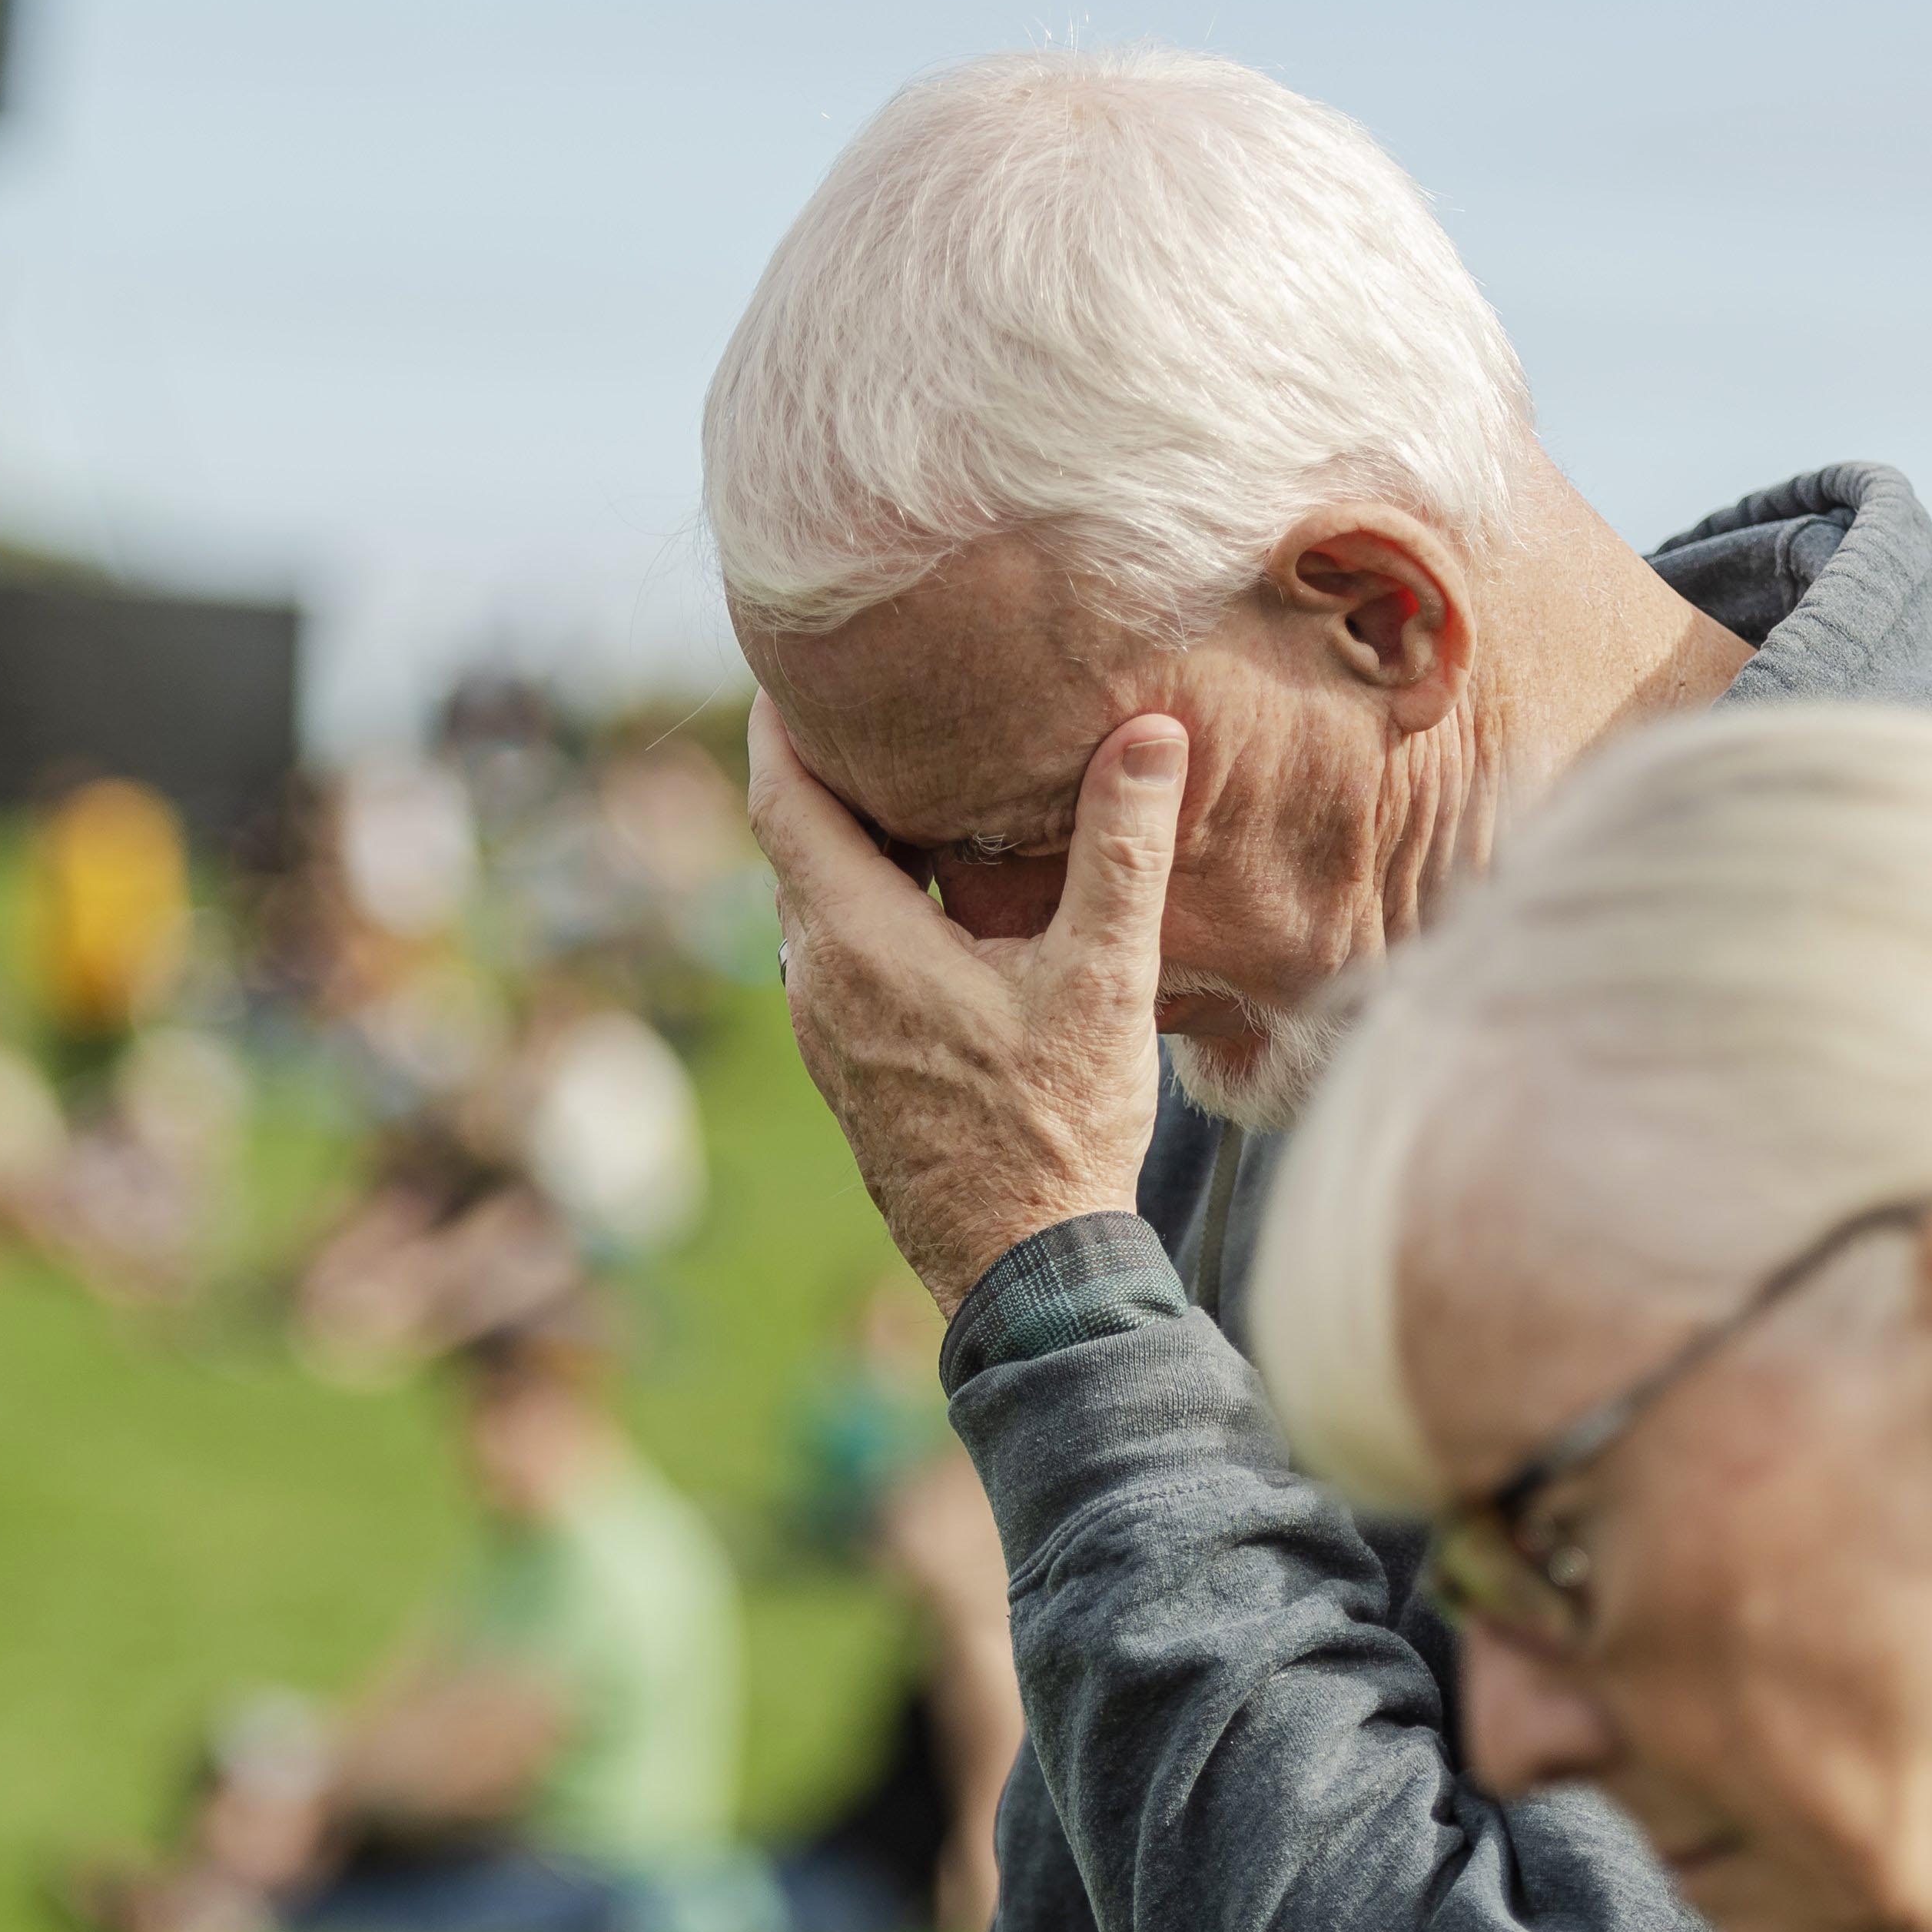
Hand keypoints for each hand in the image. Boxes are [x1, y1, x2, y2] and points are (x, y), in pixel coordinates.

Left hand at [746, 696, 1182, 1311]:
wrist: (1024, 1268)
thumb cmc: (1058, 1128)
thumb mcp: (1102, 977)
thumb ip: (1120, 848)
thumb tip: (1148, 733)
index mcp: (857, 940)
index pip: (783, 797)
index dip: (784, 722)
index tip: (798, 663)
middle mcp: (816, 980)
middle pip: (797, 844)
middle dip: (830, 772)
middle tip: (876, 704)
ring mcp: (826, 1033)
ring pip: (818, 905)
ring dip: (855, 847)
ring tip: (914, 790)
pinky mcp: (851, 1070)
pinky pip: (839, 960)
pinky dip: (871, 909)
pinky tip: (938, 907)